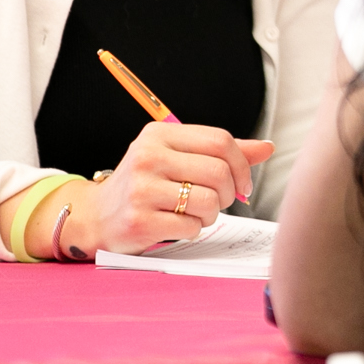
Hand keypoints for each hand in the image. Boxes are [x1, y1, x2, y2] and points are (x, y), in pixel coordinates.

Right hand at [46, 124, 273, 259]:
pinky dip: (193, 230)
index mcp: (160, 134)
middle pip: (218, 172)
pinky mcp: (139, 220)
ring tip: (195, 214)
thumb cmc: (146, 185)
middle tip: (218, 201)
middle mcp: (149, 156)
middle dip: (227, 193)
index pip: (220, 141)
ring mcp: (142, 189)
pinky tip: (177, 225)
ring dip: (211, 214)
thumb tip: (267, 147)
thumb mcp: (177, 158)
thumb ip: (222, 153)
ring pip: (208, 201)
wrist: (97, 217)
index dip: (242, 164)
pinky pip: (191, 226)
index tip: (242, 183)